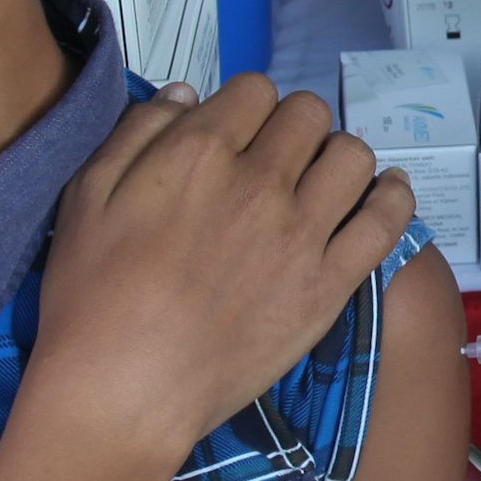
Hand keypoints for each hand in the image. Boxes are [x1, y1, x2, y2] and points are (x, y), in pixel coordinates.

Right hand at [19, 74, 412, 480]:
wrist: (121, 391)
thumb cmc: (91, 296)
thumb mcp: (87, 195)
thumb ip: (138, 133)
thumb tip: (188, 95)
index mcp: (200, 152)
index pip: (254, 89)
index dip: (245, 106)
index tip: (237, 135)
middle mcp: (260, 182)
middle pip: (308, 115)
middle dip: (291, 127)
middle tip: (276, 160)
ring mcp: (302, 234)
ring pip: (353, 156)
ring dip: (337, 157)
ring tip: (320, 181)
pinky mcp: (328, 285)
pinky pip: (386, 222)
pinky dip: (393, 198)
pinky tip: (384, 194)